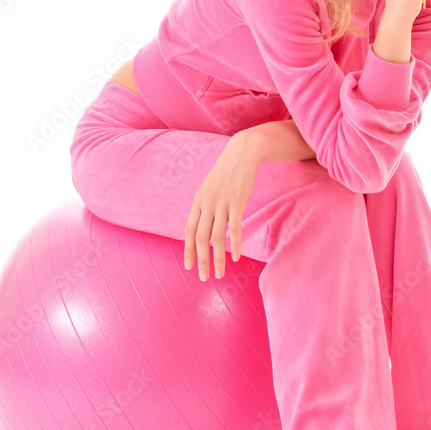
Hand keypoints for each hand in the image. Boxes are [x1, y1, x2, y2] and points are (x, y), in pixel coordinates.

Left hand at [184, 133, 259, 280]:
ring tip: (220, 274)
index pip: (188, 231)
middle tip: (203, 277)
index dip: (187, 250)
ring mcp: (222, 203)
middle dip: (201, 260)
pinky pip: (234, 228)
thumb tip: (205, 223)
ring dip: (217, 258)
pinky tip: (235, 257)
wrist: (243, 152)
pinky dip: (234, 244)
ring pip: (216, 237)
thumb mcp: (211, 187)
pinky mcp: (237, 202)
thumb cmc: (228, 171)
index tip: (189, 266)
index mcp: (198, 201)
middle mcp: (207, 204)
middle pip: (200, 238)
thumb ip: (207, 205)